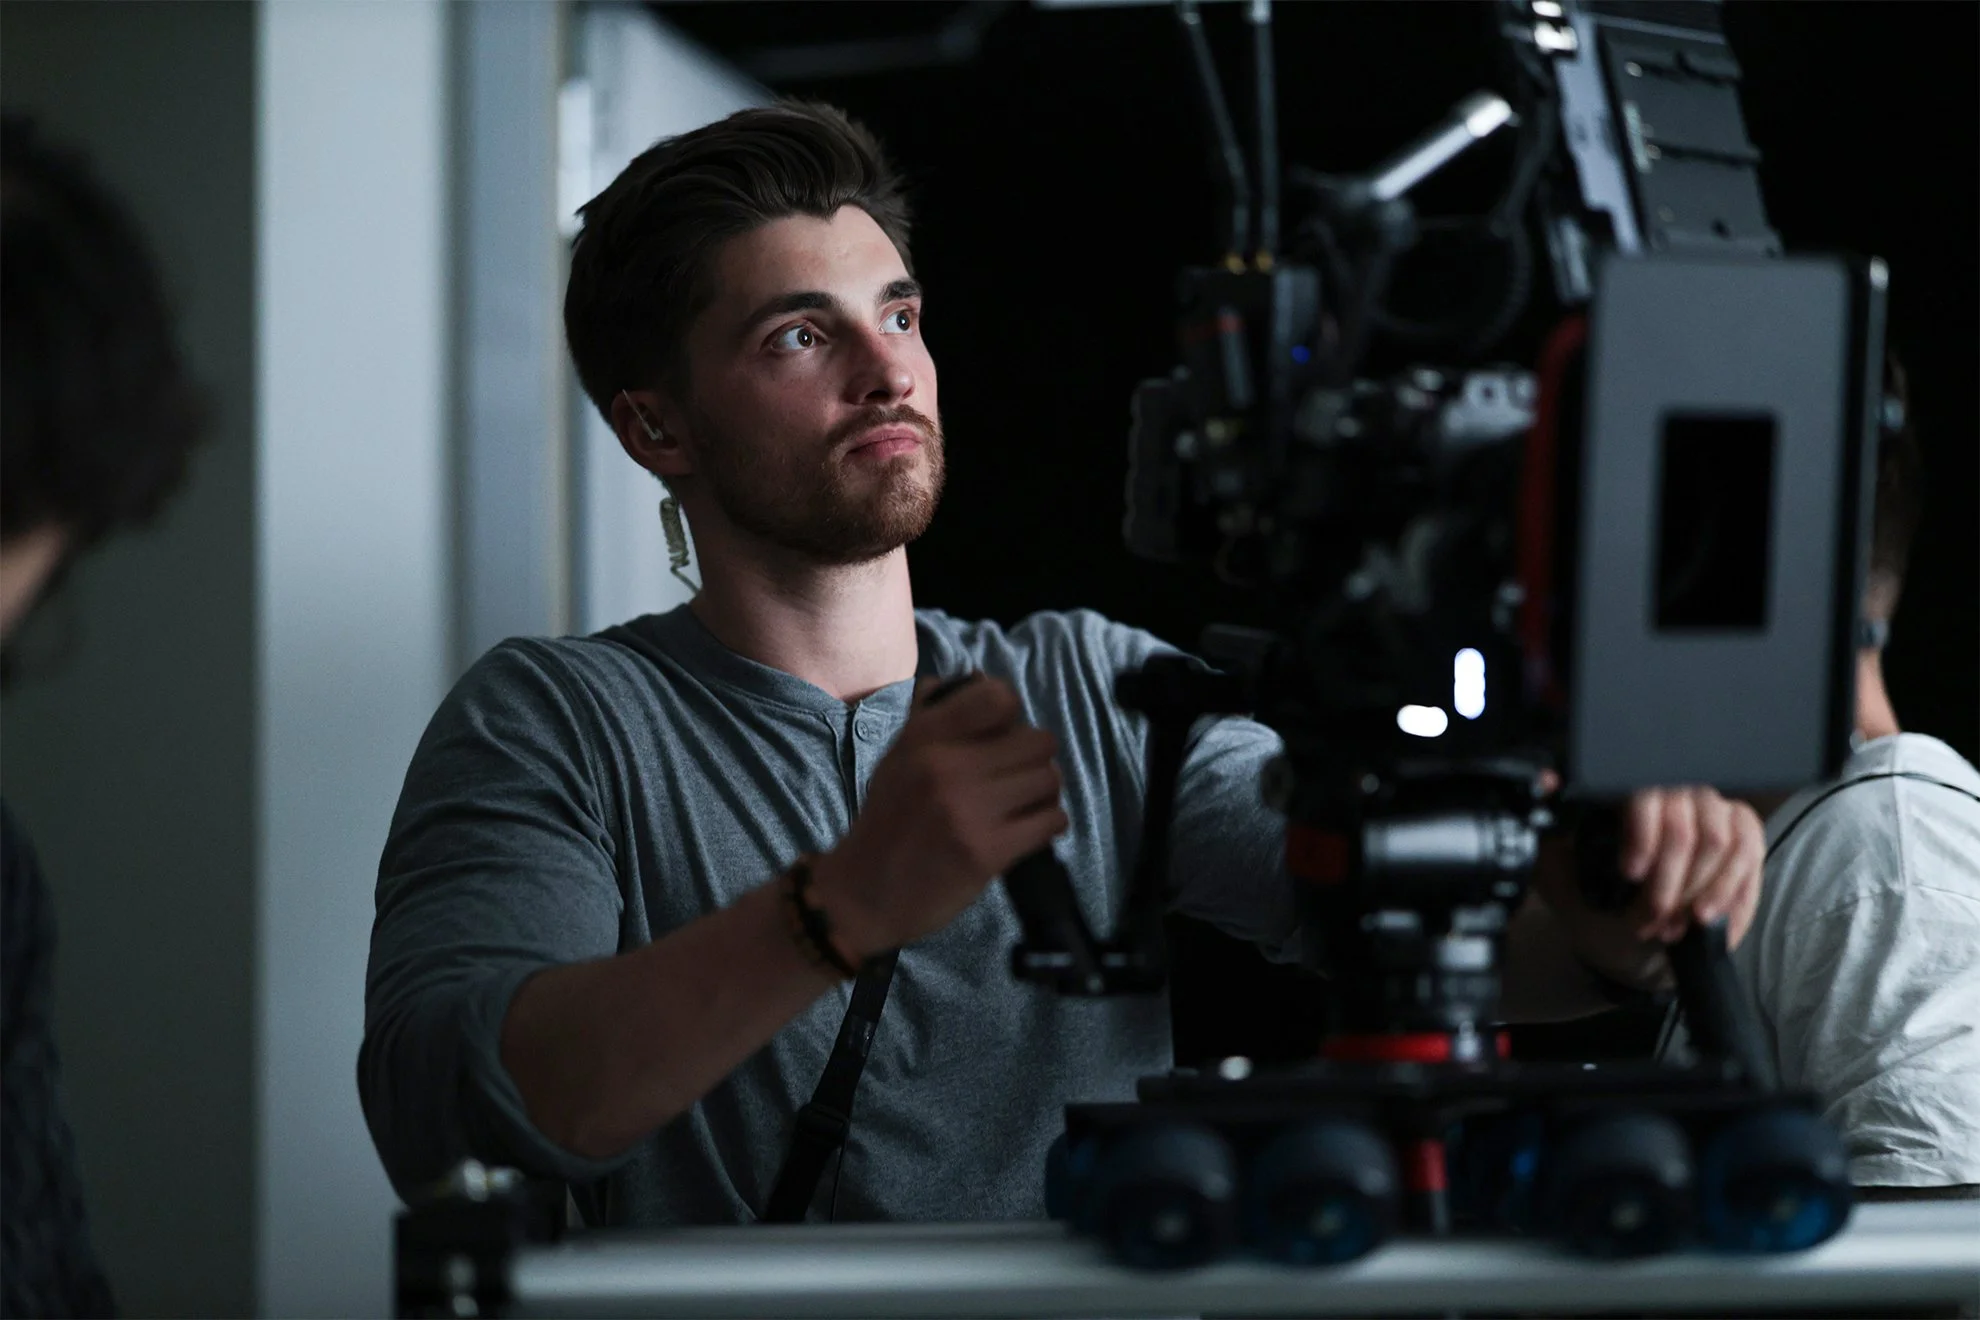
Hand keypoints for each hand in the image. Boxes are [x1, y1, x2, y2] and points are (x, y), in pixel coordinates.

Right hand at [809, 675, 1068, 958]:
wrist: (862, 893)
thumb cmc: (887, 823)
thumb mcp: (897, 759)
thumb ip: (931, 719)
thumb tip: (970, 680)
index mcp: (924, 737)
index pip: (1000, 698)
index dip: (1012, 717)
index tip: (1003, 739)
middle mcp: (945, 766)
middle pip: (1038, 742)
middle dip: (1034, 761)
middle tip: (1017, 780)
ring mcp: (967, 811)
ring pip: (1049, 780)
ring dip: (1043, 795)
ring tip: (1023, 806)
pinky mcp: (986, 852)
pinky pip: (1050, 821)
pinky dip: (1048, 825)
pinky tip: (1028, 830)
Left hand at [1535, 785, 1763, 989]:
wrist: (1620, 938)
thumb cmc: (1588, 904)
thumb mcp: (1556, 874)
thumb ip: (1550, 839)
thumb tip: (1550, 791)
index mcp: (1623, 793)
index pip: (1644, 791)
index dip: (1643, 834)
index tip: (1631, 875)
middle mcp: (1671, 791)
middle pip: (1689, 825)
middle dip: (1673, 883)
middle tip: (1654, 920)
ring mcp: (1710, 810)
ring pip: (1724, 842)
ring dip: (1703, 893)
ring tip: (1678, 927)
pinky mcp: (1740, 834)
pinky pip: (1750, 857)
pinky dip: (1733, 898)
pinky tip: (1712, 923)